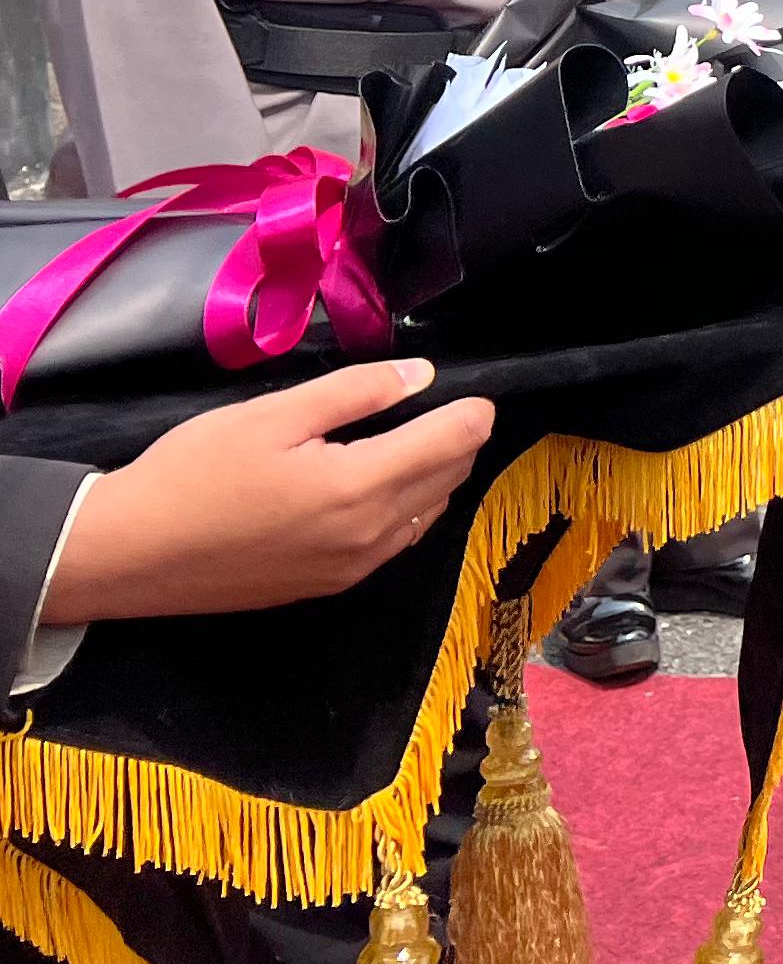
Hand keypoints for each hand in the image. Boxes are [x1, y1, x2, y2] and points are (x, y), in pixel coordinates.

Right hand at [41, 361, 495, 626]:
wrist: (127, 554)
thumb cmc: (193, 474)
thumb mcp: (271, 415)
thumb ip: (355, 393)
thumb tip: (420, 376)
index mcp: (360, 487)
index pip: (453, 443)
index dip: (472, 412)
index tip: (473, 391)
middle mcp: (370, 536)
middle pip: (449, 479)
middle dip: (458, 441)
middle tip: (443, 409)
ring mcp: (352, 569)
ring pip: (426, 514)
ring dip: (435, 478)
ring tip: (417, 442)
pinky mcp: (328, 587)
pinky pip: (394, 543)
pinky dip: (406, 510)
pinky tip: (381, 488)